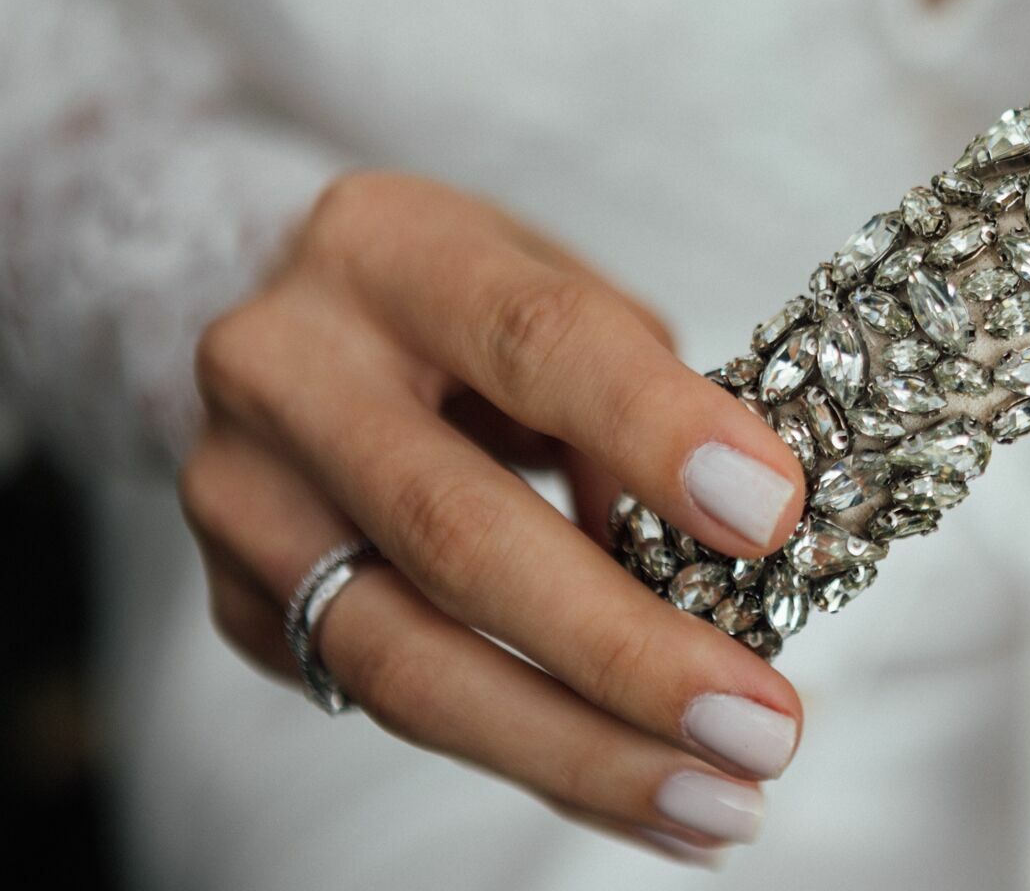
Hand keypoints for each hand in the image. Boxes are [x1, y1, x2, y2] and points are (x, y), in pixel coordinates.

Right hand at [180, 173, 807, 861]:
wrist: (293, 326)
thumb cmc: (471, 308)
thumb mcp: (559, 293)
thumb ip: (635, 397)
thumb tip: (727, 550)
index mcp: (389, 246)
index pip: (534, 337)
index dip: (656, 430)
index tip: (772, 516)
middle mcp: (285, 366)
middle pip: (458, 532)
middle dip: (625, 650)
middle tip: (760, 727)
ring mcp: (241, 494)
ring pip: (406, 659)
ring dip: (580, 752)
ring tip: (717, 803)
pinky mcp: (236, 601)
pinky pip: (392, 705)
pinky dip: (533, 758)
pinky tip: (638, 790)